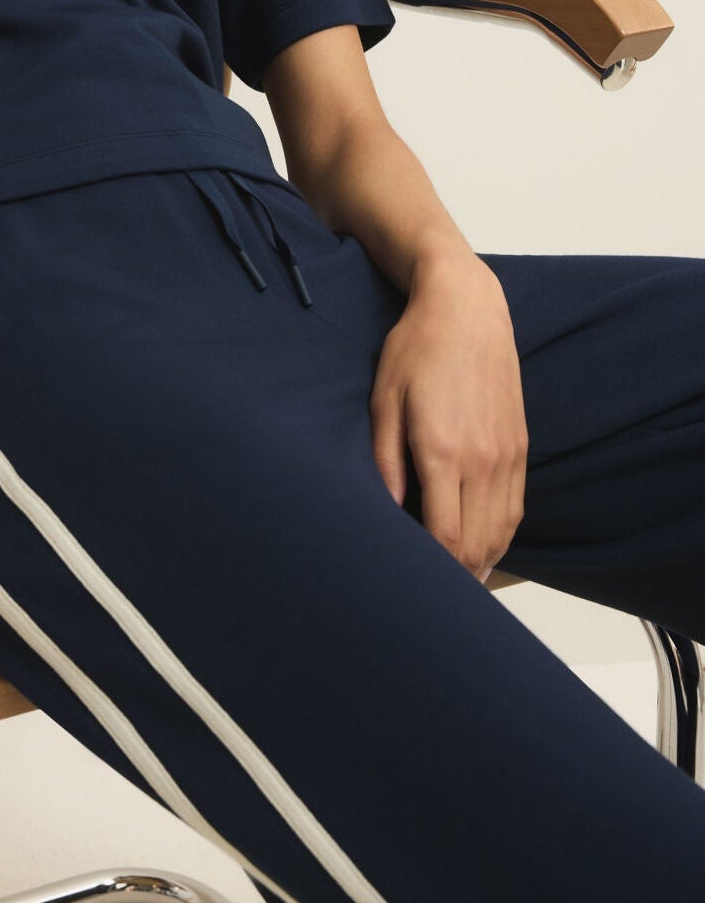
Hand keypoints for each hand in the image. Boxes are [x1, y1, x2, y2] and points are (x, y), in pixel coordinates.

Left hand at [368, 252, 528, 582]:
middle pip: (476, 544)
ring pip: (501, 532)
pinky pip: (515, 507)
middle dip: (455, 577)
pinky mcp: (519, 445)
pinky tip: (481, 545)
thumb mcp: (384, 399)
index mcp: (443, 452)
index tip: (410, 583)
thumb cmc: (416, 348)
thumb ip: (383, 460)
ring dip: (481, 561)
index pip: (445, 537)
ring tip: (455, 581)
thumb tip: (383, 511)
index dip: (431, 571)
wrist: (467, 308)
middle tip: (429, 595)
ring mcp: (506, 454)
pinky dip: (500, 535)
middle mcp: (482, 459)